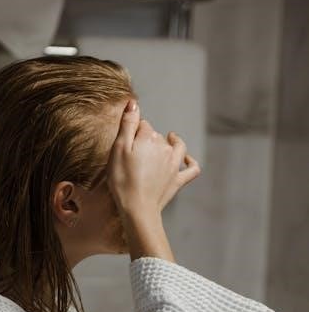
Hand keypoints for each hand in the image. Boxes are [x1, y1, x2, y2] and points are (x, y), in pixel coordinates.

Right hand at [105, 98, 200, 215]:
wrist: (137, 208)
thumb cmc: (123, 180)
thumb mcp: (118, 149)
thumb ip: (127, 124)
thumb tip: (133, 103)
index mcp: (148, 138)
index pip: (142, 125)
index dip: (134, 131)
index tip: (127, 140)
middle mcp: (164, 148)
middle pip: (157, 136)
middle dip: (149, 138)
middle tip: (136, 151)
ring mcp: (174, 164)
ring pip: (176, 146)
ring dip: (173, 142)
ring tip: (170, 138)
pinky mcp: (178, 180)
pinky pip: (192, 169)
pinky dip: (191, 162)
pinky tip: (188, 159)